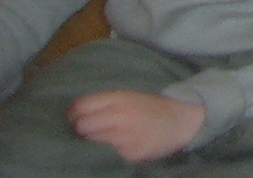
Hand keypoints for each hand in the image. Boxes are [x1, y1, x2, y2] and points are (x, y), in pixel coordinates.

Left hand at [67, 89, 206, 163]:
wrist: (180, 120)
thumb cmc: (149, 108)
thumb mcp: (128, 96)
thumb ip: (103, 103)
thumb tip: (72, 115)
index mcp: (118, 98)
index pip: (80, 107)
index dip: (72, 115)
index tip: (74, 120)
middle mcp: (119, 115)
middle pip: (81, 126)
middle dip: (80, 131)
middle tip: (86, 133)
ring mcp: (124, 135)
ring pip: (90, 143)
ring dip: (91, 143)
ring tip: (100, 141)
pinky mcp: (129, 153)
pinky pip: (106, 155)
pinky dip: (107, 153)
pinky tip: (116, 148)